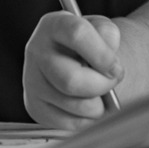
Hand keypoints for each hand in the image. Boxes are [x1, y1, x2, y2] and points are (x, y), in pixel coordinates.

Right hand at [23, 11, 122, 130]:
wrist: (82, 60)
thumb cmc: (95, 45)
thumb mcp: (104, 31)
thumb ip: (109, 36)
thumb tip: (109, 64)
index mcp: (54, 25)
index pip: (77, 35)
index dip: (102, 55)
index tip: (116, 68)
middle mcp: (36, 50)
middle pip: (70, 80)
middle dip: (101, 86)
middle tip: (112, 83)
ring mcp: (32, 80)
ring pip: (73, 104)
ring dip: (98, 106)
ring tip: (102, 95)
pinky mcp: (35, 106)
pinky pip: (68, 123)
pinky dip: (89, 120)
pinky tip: (91, 105)